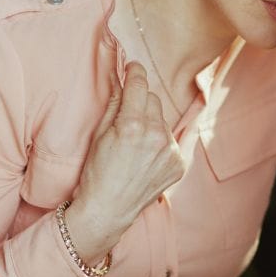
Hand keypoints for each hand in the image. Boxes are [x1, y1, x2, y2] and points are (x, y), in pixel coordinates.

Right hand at [73, 62, 185, 248]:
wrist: (108, 210)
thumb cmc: (97, 173)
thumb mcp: (99, 134)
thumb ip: (115, 104)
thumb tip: (123, 81)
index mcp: (133, 125)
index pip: (139, 84)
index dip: (135, 71)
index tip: (134, 66)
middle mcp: (156, 135)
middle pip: (152, 99)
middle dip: (140, 102)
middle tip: (127, 117)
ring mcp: (170, 150)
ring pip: (162, 120)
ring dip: (151, 124)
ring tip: (135, 145)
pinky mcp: (178, 163)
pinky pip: (170, 140)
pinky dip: (159, 143)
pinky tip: (145, 158)